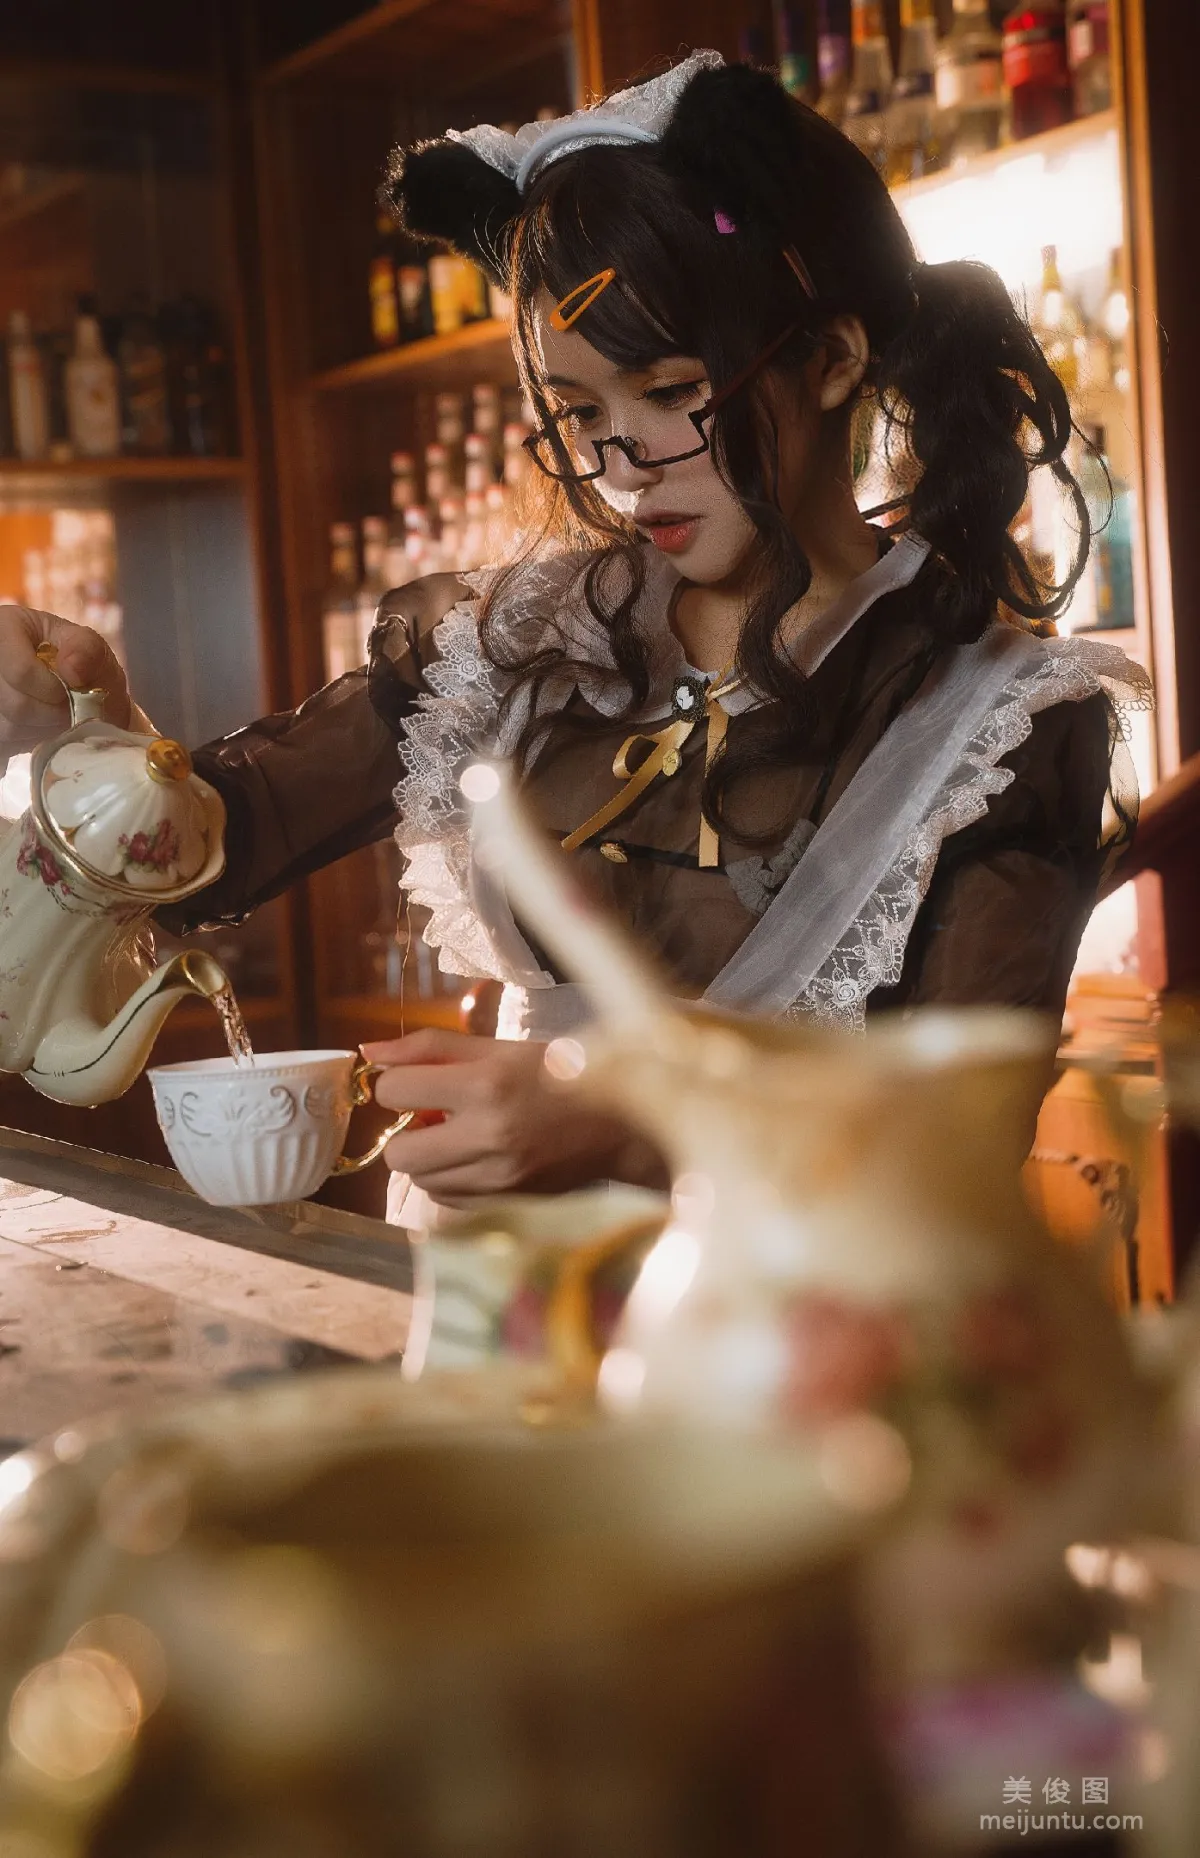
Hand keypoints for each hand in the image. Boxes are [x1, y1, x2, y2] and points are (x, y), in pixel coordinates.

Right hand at [0, 606, 132, 756]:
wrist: (70, 687)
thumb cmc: (78, 662)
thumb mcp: (87, 644)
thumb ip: (85, 648)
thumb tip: (74, 672)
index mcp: (5, 629)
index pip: (22, 671)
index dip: (54, 690)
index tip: (74, 691)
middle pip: (16, 705)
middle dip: (54, 714)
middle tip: (71, 709)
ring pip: (10, 729)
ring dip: (44, 731)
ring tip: (56, 715)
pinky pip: (7, 744)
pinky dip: (31, 742)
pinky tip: (41, 728)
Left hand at [361, 1028, 666, 1204]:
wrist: (625, 1125)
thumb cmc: (560, 1074)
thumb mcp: (499, 1047)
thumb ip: (429, 1047)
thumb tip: (366, 1051)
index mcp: (487, 1085)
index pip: (395, 1091)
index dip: (398, 1084)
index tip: (419, 1082)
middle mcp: (489, 1137)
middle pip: (398, 1152)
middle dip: (407, 1132)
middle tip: (436, 1115)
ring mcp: (499, 1178)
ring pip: (421, 1180)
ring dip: (430, 1157)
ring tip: (463, 1134)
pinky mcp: (508, 1204)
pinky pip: (449, 1199)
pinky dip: (453, 1178)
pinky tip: (480, 1157)